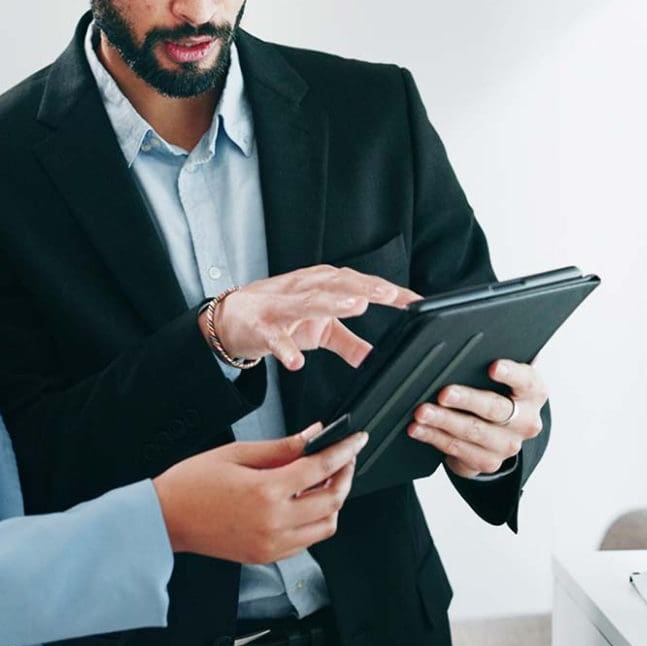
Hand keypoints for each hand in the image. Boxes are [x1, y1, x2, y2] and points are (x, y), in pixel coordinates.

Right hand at [153, 425, 367, 562]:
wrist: (167, 519)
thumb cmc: (193, 483)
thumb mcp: (238, 453)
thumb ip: (281, 447)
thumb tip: (312, 436)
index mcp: (266, 491)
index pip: (321, 468)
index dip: (345, 451)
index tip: (357, 439)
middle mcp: (274, 523)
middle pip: (333, 501)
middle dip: (346, 476)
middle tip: (345, 457)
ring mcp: (272, 544)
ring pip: (326, 526)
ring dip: (334, 501)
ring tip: (325, 479)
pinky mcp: (267, 556)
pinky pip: (307, 541)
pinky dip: (315, 520)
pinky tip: (305, 501)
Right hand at [201, 265, 420, 369]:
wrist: (231, 317)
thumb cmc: (278, 315)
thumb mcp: (318, 329)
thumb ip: (348, 342)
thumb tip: (375, 358)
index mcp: (323, 284)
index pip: (361, 284)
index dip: (388, 292)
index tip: (415, 302)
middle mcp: (305, 288)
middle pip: (339, 284)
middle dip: (365, 288)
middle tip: (391, 295)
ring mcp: (282, 306)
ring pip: (310, 301)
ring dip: (333, 302)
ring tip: (357, 306)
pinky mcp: (262, 326)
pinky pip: (275, 338)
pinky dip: (286, 349)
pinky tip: (297, 362)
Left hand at [406, 360, 546, 478]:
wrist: (499, 432)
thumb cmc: (495, 390)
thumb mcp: (500, 373)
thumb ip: (493, 353)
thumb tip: (474, 328)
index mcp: (533, 392)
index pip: (526, 380)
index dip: (511, 373)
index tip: (493, 366)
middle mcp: (526, 420)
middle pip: (496, 408)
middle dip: (466, 399)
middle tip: (443, 393)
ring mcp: (508, 444)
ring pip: (473, 431)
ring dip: (444, 421)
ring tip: (421, 412)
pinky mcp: (489, 462)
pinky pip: (458, 450)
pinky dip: (435, 438)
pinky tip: (418, 429)